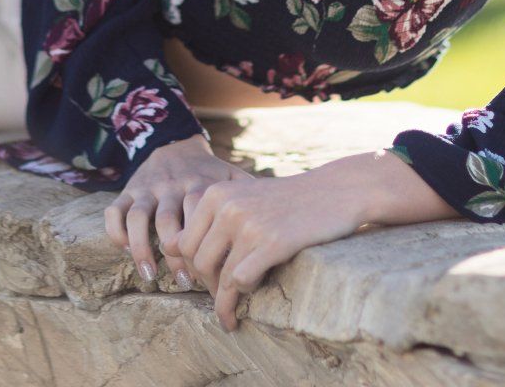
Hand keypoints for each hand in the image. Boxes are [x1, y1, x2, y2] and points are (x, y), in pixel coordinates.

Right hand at [105, 133, 254, 291]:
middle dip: (176, 254)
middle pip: (168, 220)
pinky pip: (115, 212)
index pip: (199, 218)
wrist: (175, 143)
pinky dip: (117, 233)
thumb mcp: (231, 178)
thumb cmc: (208, 174)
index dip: (205, 247)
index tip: (215, 273)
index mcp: (199, 185)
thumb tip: (280, 224)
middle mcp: (171, 186)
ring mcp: (147, 188)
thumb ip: (250, 197)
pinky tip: (125, 251)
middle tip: (187, 281)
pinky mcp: (128, 191)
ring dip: (143, 249)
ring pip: (140, 218)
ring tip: (151, 276)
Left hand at [177, 170, 367, 332]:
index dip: (192, 268)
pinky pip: (242, 281)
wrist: (335, 191)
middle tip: (221, 300)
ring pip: (220, 276)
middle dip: (207, 287)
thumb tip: (169, 248)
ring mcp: (249, 224)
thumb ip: (210, 218)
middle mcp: (228, 207)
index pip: (182, 243)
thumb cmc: (288, 200)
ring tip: (230, 313)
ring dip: (224, 301)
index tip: (207, 281)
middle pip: (198, 262)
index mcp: (216, 194)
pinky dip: (243, 296)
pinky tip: (251, 299)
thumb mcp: (243, 196)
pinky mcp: (273, 242)